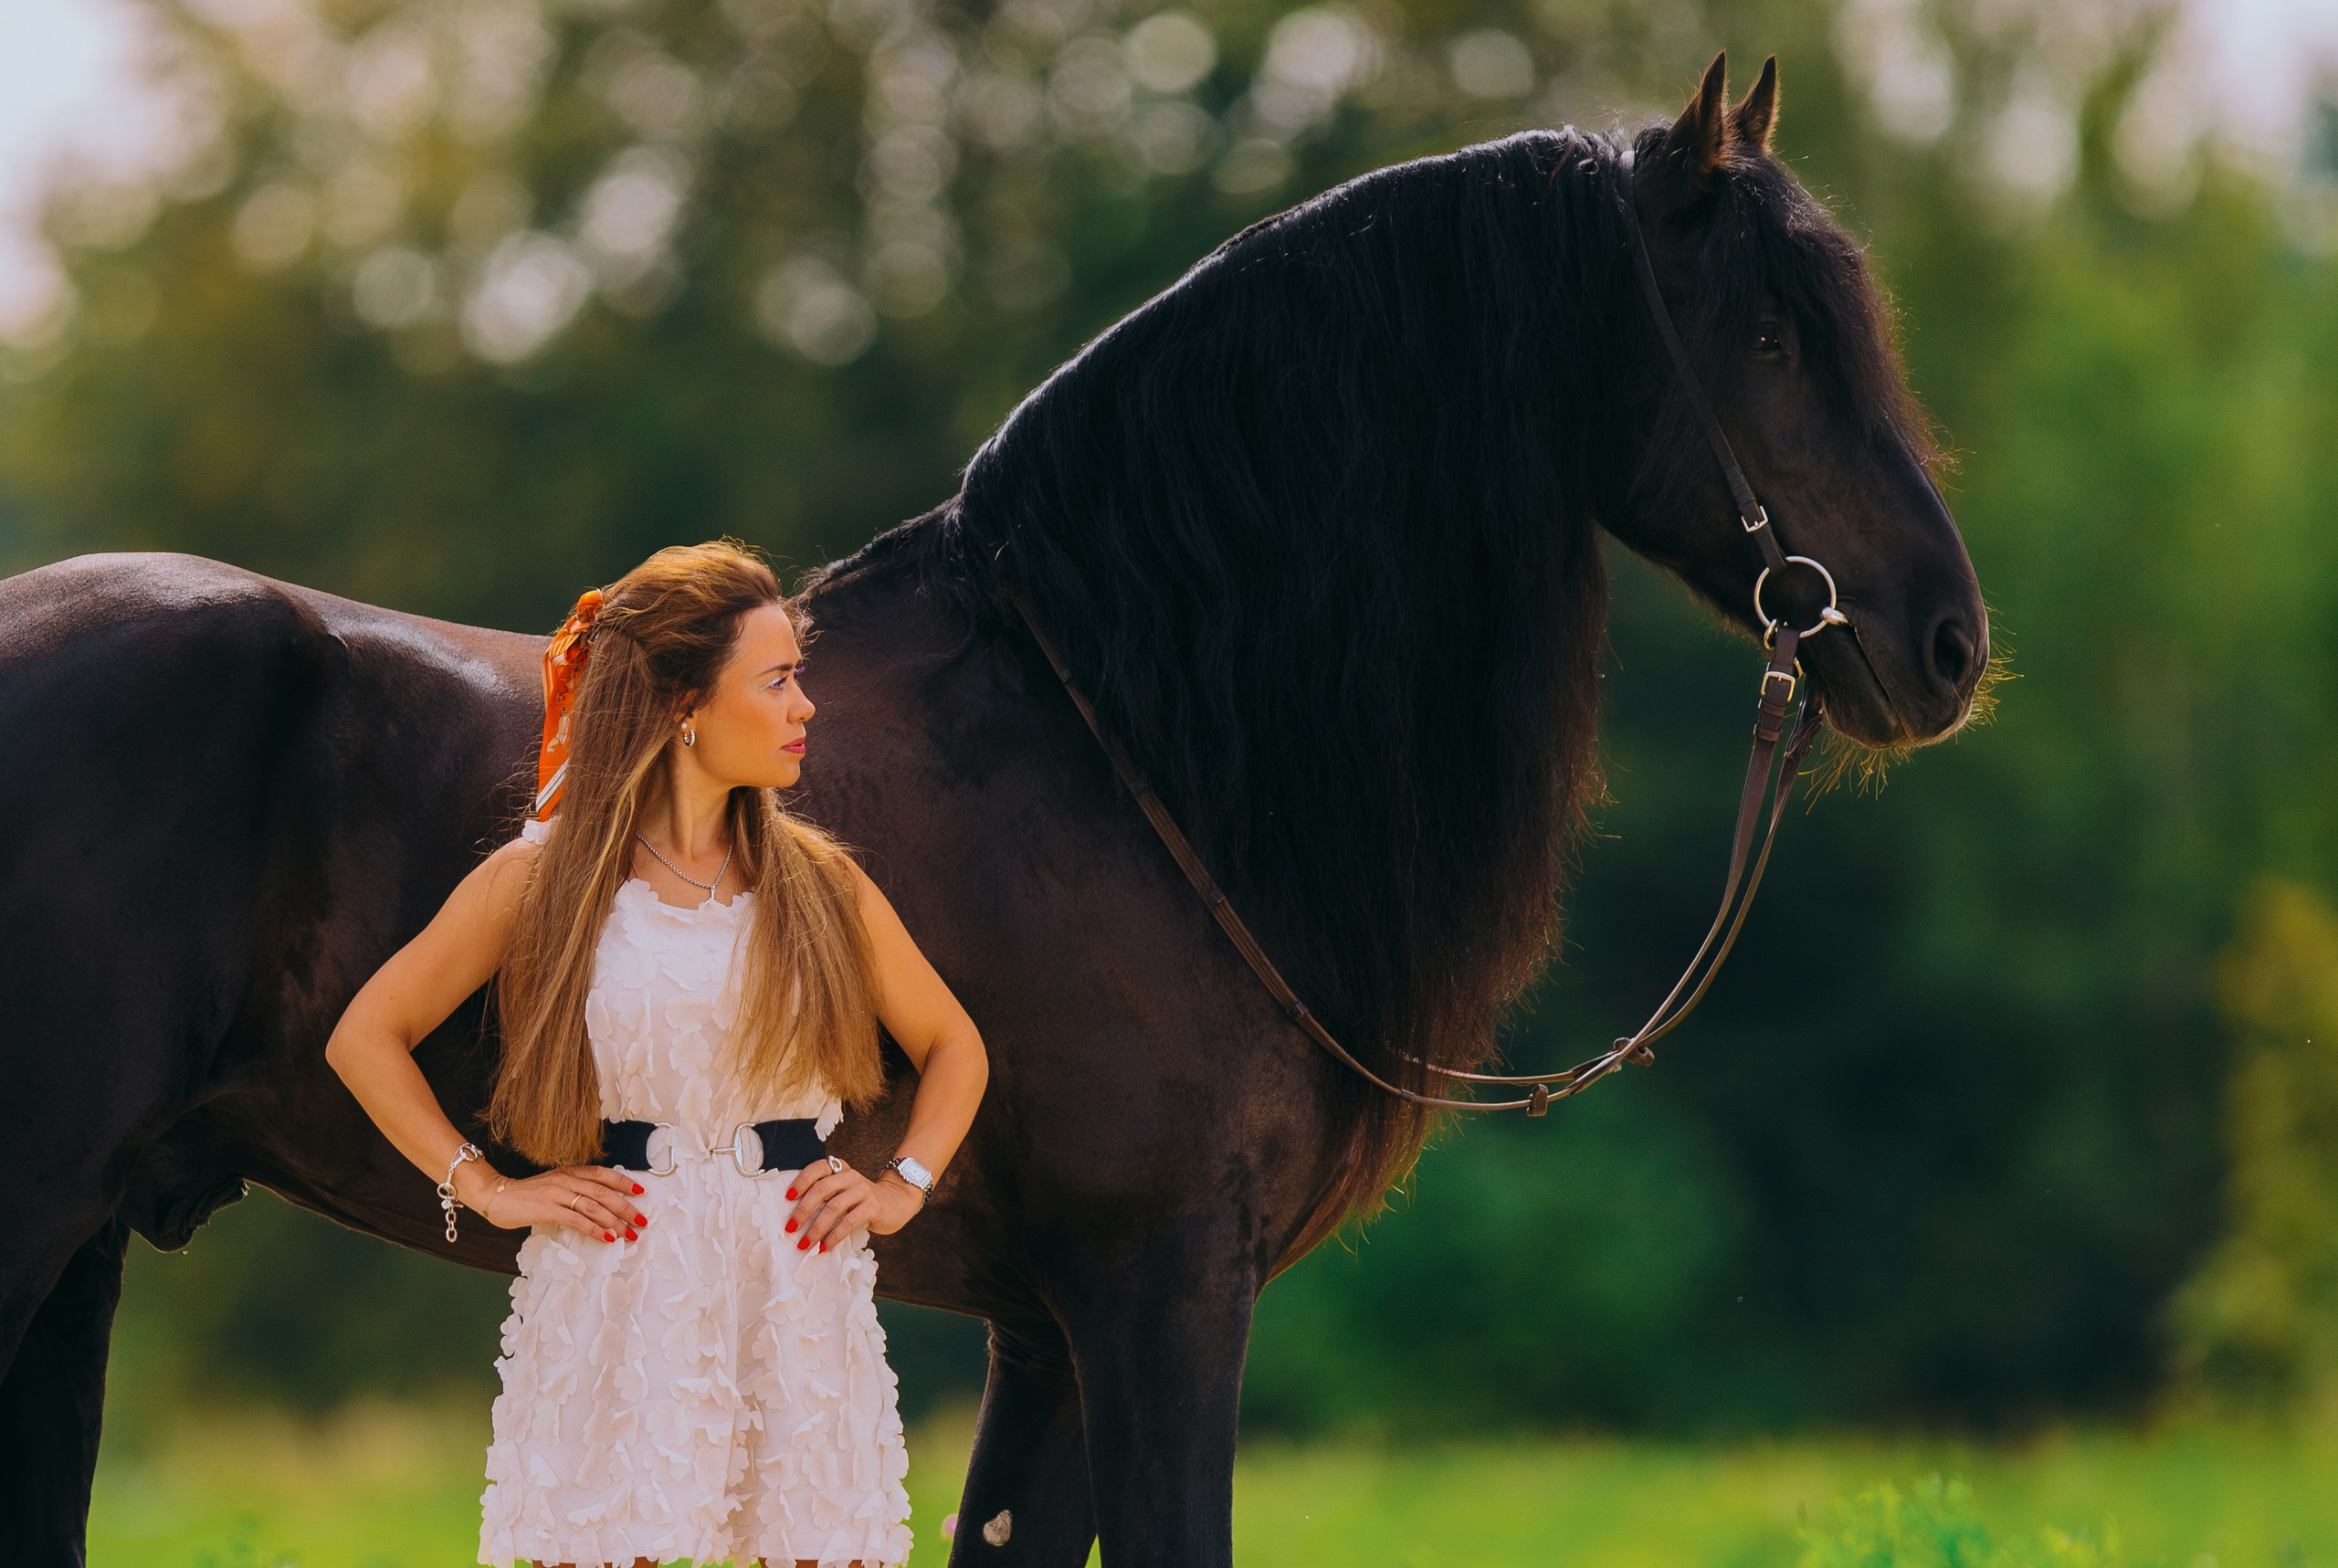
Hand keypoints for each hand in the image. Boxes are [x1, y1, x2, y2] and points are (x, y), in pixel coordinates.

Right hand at [454, 1159, 648, 1244]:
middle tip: (641, 1220)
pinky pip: (577, 1220)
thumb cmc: (527, 1194)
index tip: (641, 1191)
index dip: (623, 1182)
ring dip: (615, 1221)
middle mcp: (566, 1179)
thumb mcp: (554, 1184)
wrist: (496, 1195)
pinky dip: (594, 1229)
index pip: (603, 1174)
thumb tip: (599, 1202)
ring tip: (629, 1233)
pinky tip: (606, 1237)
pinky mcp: (547, 1209)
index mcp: (569, 1171)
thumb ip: (574, 1188)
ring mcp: (556, 1193)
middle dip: (625, 1207)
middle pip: (603, 1192)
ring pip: (593, 1207)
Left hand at [783, 1159, 924, 1251]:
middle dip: (803, 1210)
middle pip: (821, 1189)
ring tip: (804, 1244)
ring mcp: (862, 1190)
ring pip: (833, 1207)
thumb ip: (825, 1197)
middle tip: (790, 1227)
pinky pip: (848, 1222)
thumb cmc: (862, 1201)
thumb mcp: (843, 1192)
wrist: (896, 1202)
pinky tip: (825, 1247)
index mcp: (839, 1170)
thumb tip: (795, 1218)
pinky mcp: (872, 1206)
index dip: (801, 1181)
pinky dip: (834, 1236)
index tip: (787, 1198)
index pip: (817, 1169)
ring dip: (815, 1228)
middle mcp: (850, 1176)